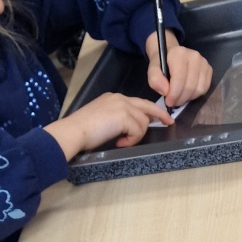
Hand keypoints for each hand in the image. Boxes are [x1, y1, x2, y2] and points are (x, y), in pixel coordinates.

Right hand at [46, 92, 172, 157]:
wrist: (73, 131)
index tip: (158, 117)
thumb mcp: (102, 119)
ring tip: (122, 142)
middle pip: (147, 105)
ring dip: (136, 135)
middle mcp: (119, 98)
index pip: (137, 102)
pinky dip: (131, 140)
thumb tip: (130, 128)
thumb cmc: (82, 130)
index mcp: (113, 98)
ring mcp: (122, 106)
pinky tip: (120, 143)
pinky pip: (138, 130)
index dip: (149, 110)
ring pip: (143, 121)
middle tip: (168, 122)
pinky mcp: (124, 116)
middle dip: (159, 114)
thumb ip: (116, 119)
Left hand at [145, 32, 212, 107]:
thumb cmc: (161, 62)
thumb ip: (155, 79)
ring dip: (188, 98)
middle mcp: (194, 56)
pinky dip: (195, 95)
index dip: (174, 94)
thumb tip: (165, 91)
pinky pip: (205, 88)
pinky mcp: (209, 69)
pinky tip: (187, 93)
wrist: (170, 53)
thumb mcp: (152, 69)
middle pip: (190, 86)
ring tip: (179, 97)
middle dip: (180, 98)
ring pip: (199, 89)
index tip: (168, 102)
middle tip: (173, 102)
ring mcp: (203, 62)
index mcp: (179, 54)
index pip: (179, 79)